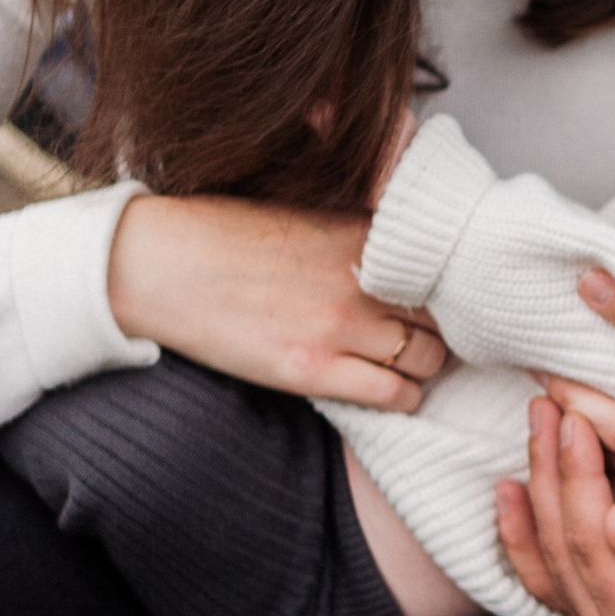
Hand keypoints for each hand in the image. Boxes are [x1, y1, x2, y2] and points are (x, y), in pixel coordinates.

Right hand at [108, 193, 445, 410]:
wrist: (160, 263)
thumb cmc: (228, 237)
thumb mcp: (309, 217)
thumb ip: (363, 235)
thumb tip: (411, 254)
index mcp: (362, 234)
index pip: (444, 268)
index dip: (454, 290)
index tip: (451, 302)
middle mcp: (361, 279)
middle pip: (446, 316)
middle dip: (447, 330)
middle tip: (433, 339)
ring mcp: (337, 326)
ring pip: (429, 360)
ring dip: (426, 367)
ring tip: (410, 366)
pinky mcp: (311, 370)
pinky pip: (393, 395)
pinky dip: (403, 398)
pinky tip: (390, 392)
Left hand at [499, 399, 614, 615]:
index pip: (589, 537)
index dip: (576, 473)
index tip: (575, 416)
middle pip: (559, 544)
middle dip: (548, 470)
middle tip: (545, 407)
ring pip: (548, 558)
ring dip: (536, 491)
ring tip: (533, 432)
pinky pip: (553, 578)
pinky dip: (526, 534)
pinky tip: (511, 494)